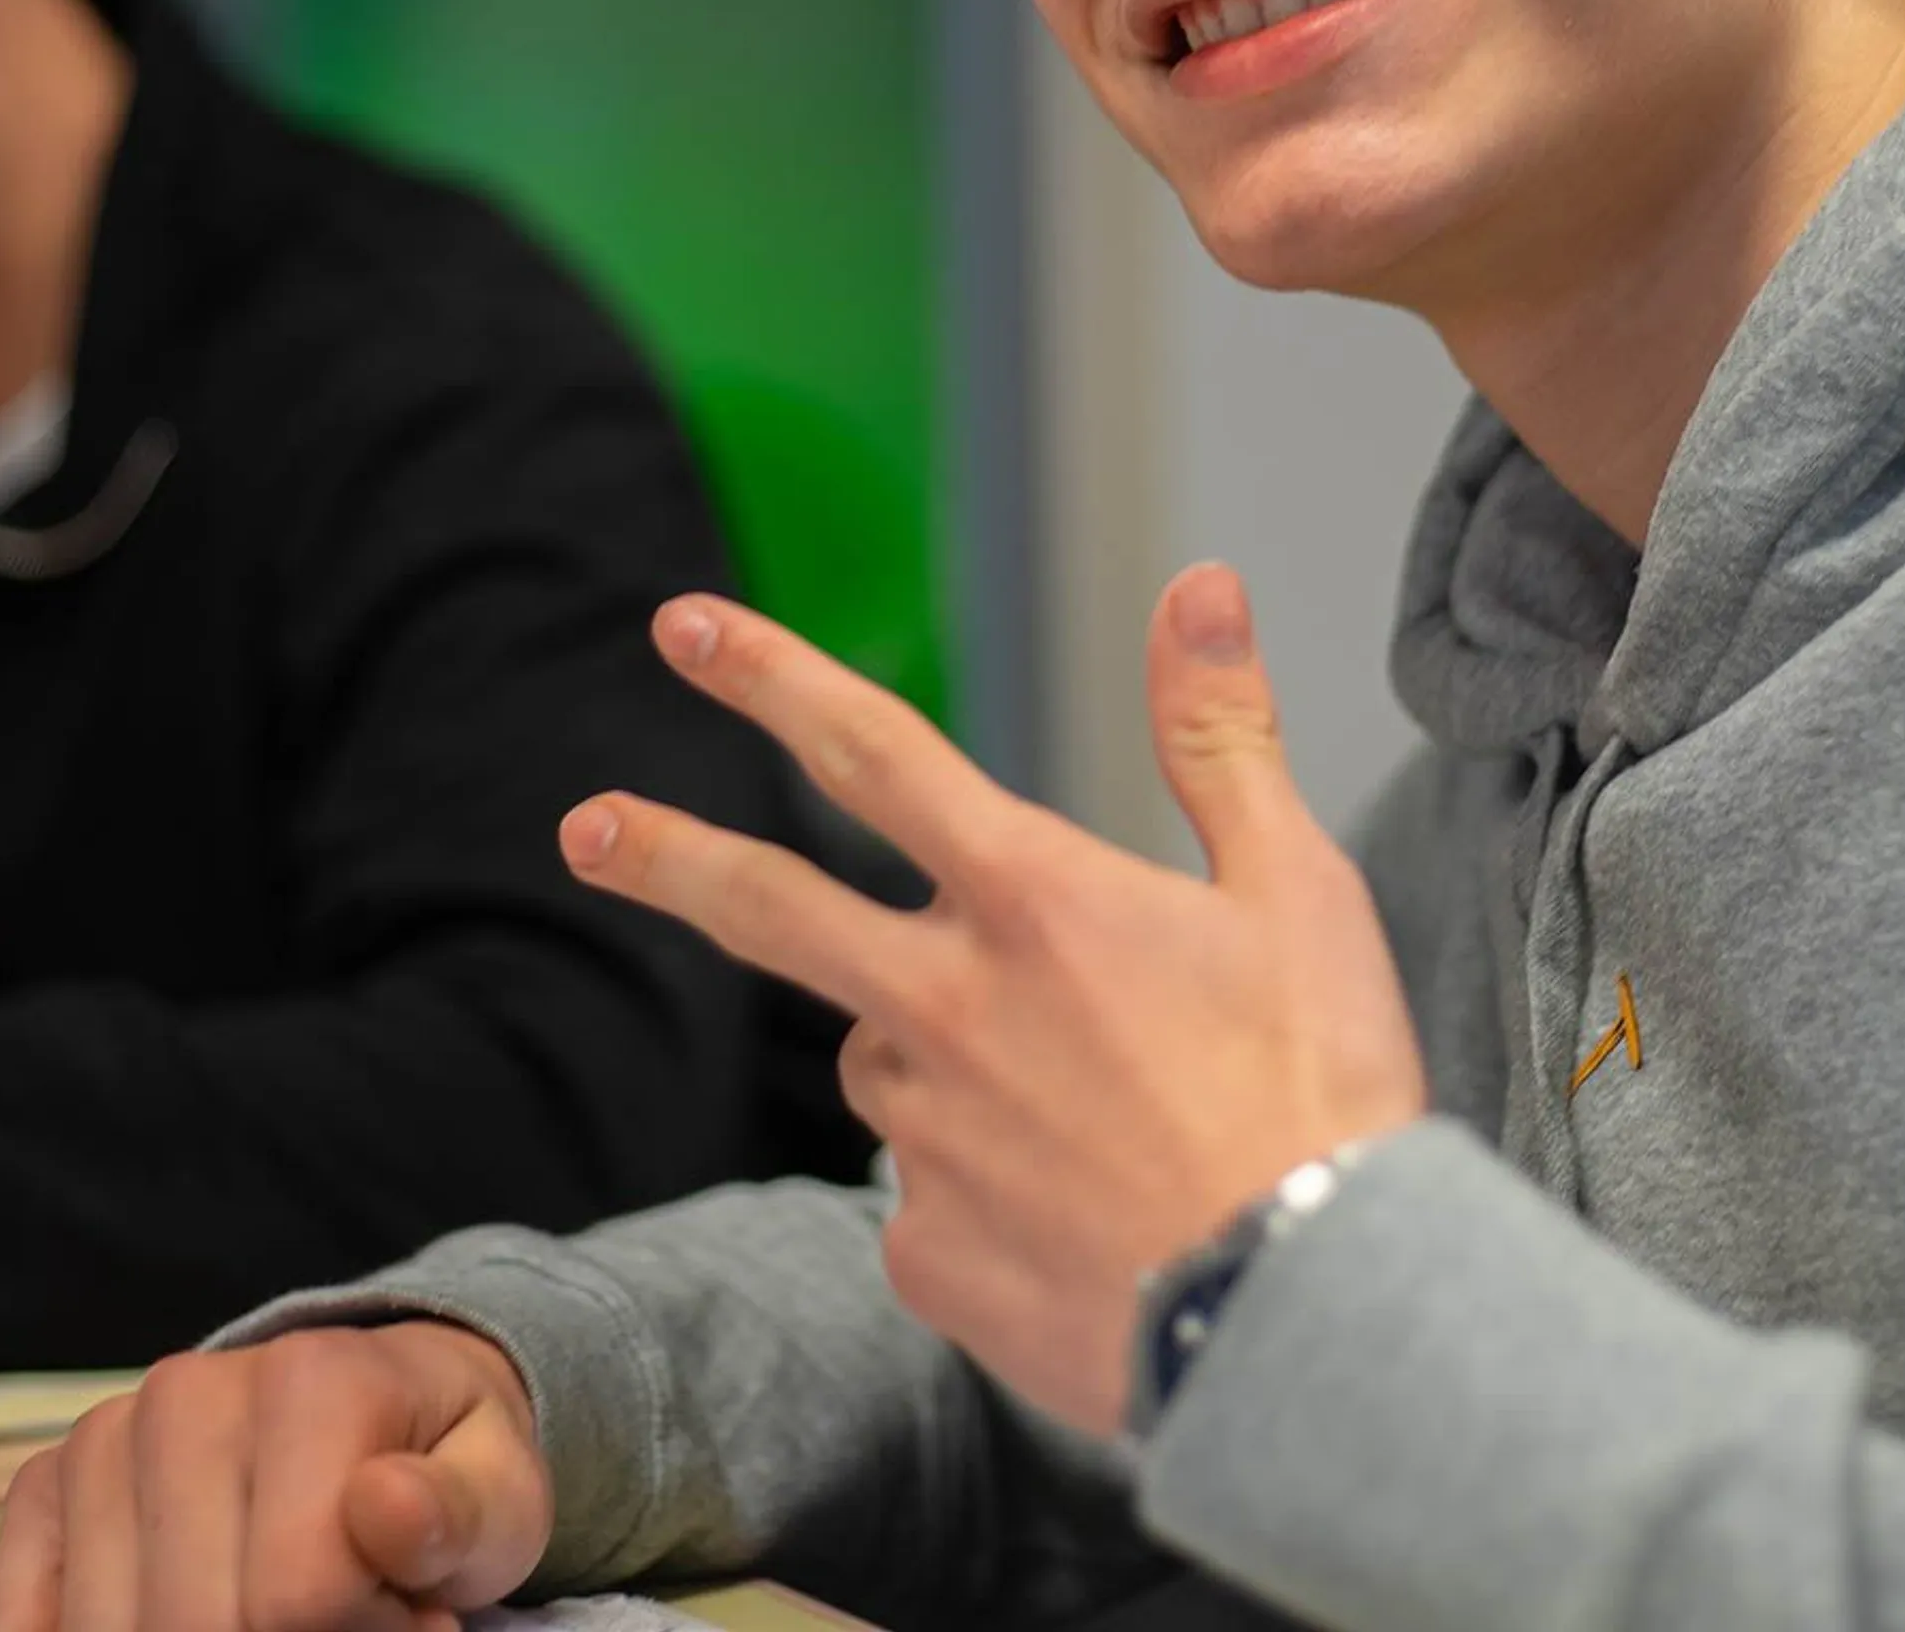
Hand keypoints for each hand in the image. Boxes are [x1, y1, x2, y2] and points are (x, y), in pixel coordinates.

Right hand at [0, 1325, 550, 1631]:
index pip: (298, 1600)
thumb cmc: (439, 1467)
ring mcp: (100, 1440)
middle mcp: (184, 1394)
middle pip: (199, 1627)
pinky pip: (23, 1623)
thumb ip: (459, 1516)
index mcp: (308, 1379)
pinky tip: (167, 1619)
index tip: (413, 1616)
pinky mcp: (42, 1490)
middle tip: (350, 1616)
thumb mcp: (498, 1496)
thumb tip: (386, 1506)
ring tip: (287, 1610)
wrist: (376, 1407)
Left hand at [567, 561, 1430, 1436]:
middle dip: (665, 855)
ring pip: (886, 1062)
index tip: (682, 626)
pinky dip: (979, 1195)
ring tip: (1085, 1113)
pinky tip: (1078, 1220)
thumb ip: (1219, 733)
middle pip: (771, 909)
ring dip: (935, 1055)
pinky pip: (924, 1203)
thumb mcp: (1298, 891)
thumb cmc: (1322, 1096)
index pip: (874, 752)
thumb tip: (1196, 583)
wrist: (1318, 1320)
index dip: (772, 676)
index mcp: (1033, 903)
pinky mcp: (927, 1258)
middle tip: (582, 827)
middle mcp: (950, 1008)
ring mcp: (926, 1140)